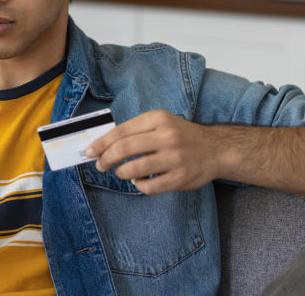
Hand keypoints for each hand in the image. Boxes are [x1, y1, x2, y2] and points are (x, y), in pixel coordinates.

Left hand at [85, 110, 216, 193]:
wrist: (215, 149)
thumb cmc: (181, 136)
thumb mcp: (161, 123)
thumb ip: (136, 131)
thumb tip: (103, 144)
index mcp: (159, 119)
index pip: (121, 131)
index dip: (102, 143)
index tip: (89, 151)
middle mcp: (167, 136)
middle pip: (124, 149)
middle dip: (106, 159)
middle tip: (100, 165)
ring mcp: (175, 158)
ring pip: (134, 169)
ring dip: (121, 173)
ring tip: (122, 172)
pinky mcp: (180, 178)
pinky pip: (148, 186)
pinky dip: (138, 185)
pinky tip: (140, 180)